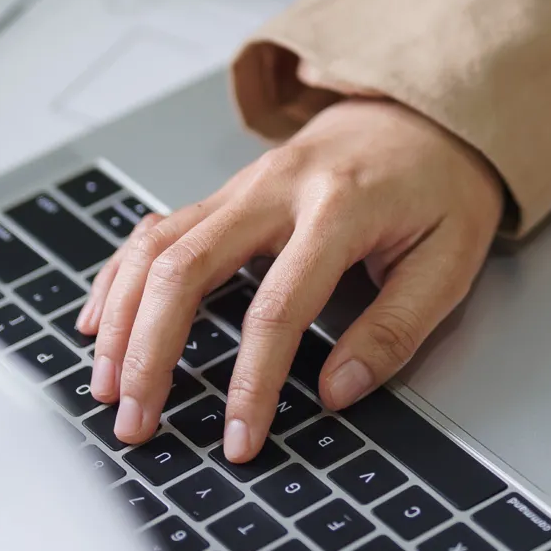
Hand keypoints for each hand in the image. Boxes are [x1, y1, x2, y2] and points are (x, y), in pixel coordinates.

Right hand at [79, 98, 503, 461]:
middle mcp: (275, 190)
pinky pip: (155, 231)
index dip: (252, 381)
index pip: (278, 307)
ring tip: (108, 386)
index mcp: (339, 209)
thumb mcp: (450, 261)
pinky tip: (100, 322)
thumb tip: (336, 393)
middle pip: (185, 269)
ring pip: (155, 247)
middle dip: (149, 352)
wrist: (423, 111)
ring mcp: (242, 186)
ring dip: (122, 320)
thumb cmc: (442, 187)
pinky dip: (119, 278)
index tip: (240, 440)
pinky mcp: (225, 193)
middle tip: (136, 419)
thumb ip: (395, 329)